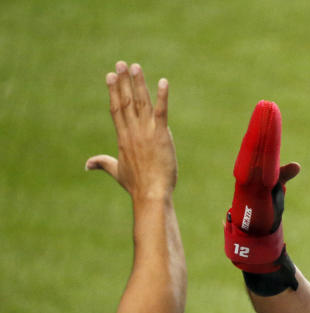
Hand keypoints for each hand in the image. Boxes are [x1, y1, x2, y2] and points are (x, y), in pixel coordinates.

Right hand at [86, 61, 175, 201]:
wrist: (151, 193)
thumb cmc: (136, 185)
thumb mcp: (116, 172)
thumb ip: (102, 163)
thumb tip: (86, 164)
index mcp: (123, 137)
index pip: (116, 109)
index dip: (113, 91)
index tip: (110, 75)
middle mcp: (132, 131)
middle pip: (126, 101)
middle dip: (123, 81)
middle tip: (121, 63)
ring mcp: (146, 132)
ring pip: (141, 102)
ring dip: (139, 83)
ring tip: (136, 67)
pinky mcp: (161, 135)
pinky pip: (161, 112)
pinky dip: (162, 97)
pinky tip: (164, 82)